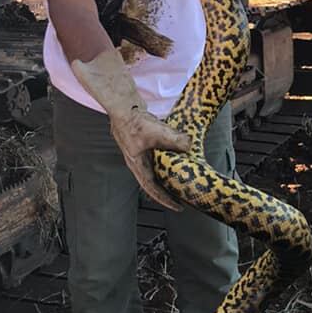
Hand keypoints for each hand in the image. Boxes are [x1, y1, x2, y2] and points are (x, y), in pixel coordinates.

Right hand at [71, 49, 189, 211]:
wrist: (121, 106)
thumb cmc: (133, 122)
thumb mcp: (157, 132)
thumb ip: (175, 140)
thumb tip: (190, 146)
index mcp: (138, 165)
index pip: (152, 189)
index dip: (165, 200)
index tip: (178, 207)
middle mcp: (138, 161)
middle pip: (154, 180)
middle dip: (168, 188)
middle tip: (183, 194)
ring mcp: (139, 151)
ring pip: (156, 167)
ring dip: (168, 172)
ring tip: (183, 177)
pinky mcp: (143, 141)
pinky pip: (157, 154)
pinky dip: (167, 157)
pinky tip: (178, 154)